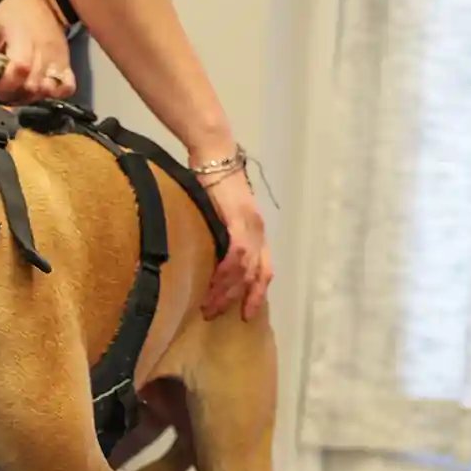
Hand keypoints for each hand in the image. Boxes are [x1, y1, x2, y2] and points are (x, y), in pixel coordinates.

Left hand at [0, 0, 73, 103]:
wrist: (41, 1)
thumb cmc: (12, 15)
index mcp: (23, 42)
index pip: (19, 72)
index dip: (4, 83)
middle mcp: (43, 54)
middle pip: (31, 88)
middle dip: (15, 93)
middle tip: (7, 84)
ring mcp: (58, 61)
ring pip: (46, 92)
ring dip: (31, 96)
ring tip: (21, 87)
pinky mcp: (67, 66)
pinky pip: (67, 88)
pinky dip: (55, 94)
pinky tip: (43, 90)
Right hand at [200, 168, 273, 320]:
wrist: (212, 155)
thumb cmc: (210, 182)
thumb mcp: (217, 216)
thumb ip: (218, 236)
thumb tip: (205, 259)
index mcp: (256, 232)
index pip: (264, 269)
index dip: (257, 294)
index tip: (246, 315)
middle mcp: (258, 231)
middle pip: (256, 275)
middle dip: (238, 299)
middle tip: (216, 315)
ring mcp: (251, 226)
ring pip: (245, 270)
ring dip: (227, 291)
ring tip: (209, 306)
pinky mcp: (239, 220)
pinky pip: (237, 255)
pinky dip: (227, 273)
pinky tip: (215, 285)